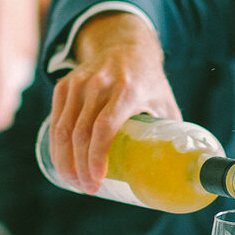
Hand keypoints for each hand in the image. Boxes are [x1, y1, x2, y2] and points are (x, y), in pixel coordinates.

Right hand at [46, 12, 178, 191]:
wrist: (125, 45)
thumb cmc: (148, 81)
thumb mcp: (164, 101)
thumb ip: (171, 131)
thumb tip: (179, 168)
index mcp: (127, 90)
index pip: (105, 127)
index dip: (98, 156)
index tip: (97, 180)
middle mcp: (99, 85)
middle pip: (81, 133)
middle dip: (80, 167)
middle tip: (87, 188)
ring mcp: (79, 84)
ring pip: (63, 130)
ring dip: (65, 161)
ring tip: (73, 181)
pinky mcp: (65, 85)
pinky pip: (55, 121)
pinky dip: (56, 146)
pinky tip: (63, 162)